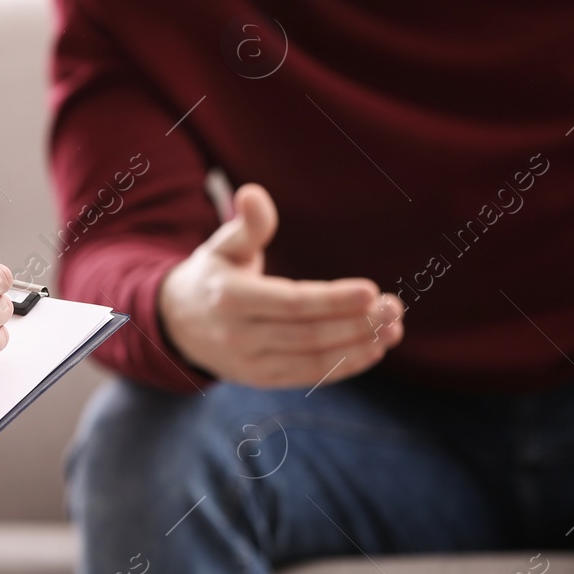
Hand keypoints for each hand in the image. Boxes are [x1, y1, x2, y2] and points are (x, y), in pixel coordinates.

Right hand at [158, 182, 403, 388]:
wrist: (179, 324)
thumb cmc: (213, 274)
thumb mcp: (222, 245)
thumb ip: (246, 224)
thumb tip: (253, 193)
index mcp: (229, 298)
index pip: (291, 303)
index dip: (332, 300)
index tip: (371, 290)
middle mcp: (238, 336)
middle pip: (308, 334)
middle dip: (356, 323)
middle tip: (393, 307)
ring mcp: (249, 364)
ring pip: (313, 359)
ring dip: (358, 346)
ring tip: (393, 328)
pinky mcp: (262, 380)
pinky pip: (309, 375)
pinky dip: (344, 366)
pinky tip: (374, 349)